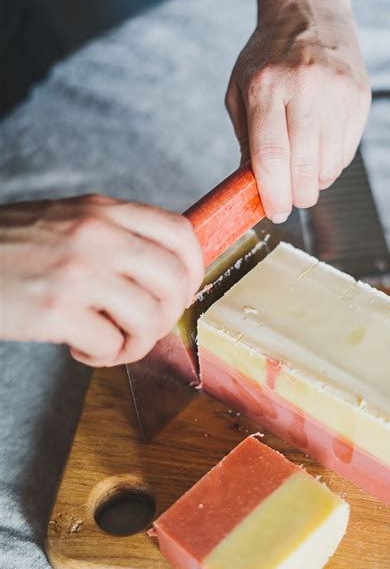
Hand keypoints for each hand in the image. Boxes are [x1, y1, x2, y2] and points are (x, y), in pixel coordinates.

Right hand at [0, 195, 203, 365]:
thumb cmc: (9, 247)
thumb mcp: (67, 220)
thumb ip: (115, 235)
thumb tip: (163, 270)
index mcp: (103, 211)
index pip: (180, 233)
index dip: (193, 269)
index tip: (182, 291)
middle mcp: (98, 235)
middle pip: (174, 280)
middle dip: (168, 314)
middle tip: (145, 326)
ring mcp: (79, 272)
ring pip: (150, 318)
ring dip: (137, 343)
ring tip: (112, 342)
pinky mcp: (57, 311)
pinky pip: (112, 345)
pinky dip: (104, 357)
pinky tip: (81, 348)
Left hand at [225, 0, 370, 222]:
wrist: (309, 13)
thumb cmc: (268, 58)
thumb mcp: (240, 91)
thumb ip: (245, 140)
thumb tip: (254, 189)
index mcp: (266, 87)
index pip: (271, 157)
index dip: (272, 195)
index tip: (273, 213)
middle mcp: (306, 89)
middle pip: (303, 169)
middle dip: (294, 197)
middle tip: (287, 200)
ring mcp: (338, 94)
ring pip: (329, 168)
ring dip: (313, 184)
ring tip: (300, 173)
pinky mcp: (360, 99)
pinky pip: (346, 154)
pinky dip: (330, 167)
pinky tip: (317, 154)